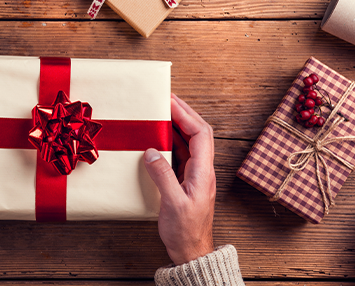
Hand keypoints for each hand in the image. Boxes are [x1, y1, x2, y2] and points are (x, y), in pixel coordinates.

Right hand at [144, 93, 215, 265]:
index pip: (200, 133)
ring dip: (177, 125)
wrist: (191, 251)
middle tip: (165, 99)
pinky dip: (171, 141)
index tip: (170, 101)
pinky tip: (158, 139)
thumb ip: (162, 176)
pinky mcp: (186, 181)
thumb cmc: (185, 231)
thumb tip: (151, 152)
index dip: (186, 114)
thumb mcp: (172, 203)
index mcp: (203, 172)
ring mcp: (196, 175)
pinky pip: (181, 154)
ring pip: (190, 142)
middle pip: (198, 132)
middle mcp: (203, 170)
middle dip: (183, 113)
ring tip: (160, 113)